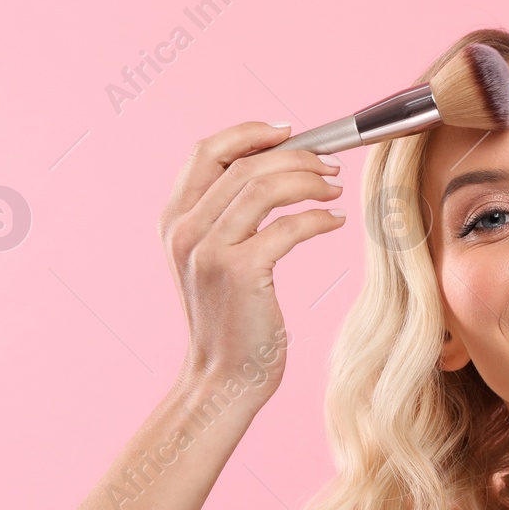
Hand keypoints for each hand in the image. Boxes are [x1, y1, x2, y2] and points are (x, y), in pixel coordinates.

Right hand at [159, 121, 344, 403]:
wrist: (222, 377)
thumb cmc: (230, 320)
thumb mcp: (214, 261)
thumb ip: (226, 218)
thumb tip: (273, 171)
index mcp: (174, 220)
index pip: (206, 151)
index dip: (249, 133)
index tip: (290, 132)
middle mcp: (184, 230)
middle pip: (245, 165)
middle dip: (295, 157)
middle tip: (330, 166)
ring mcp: (209, 250)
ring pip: (264, 187)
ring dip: (309, 180)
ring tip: (335, 189)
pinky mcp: (240, 271)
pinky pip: (287, 226)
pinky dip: (317, 218)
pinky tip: (334, 222)